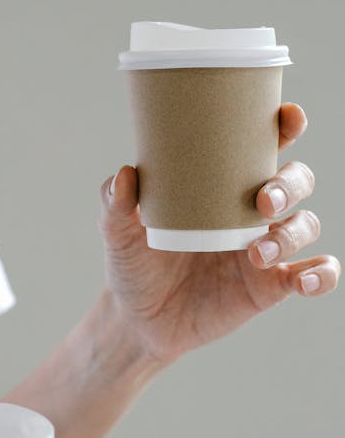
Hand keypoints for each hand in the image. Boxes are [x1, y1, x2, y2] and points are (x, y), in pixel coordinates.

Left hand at [100, 103, 339, 365]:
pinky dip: (323, 274)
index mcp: (221, 184)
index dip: (284, 126)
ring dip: (292, 233)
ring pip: (306, 224)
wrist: (137, 319)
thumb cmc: (133, 263)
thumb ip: (115, 202)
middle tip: (262, 201)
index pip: (262, 145)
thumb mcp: (118, 231)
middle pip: (296, 181)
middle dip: (290, 183)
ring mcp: (266, 247)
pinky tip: (303, 279)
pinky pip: (317, 274)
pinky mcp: (270, 286)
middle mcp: (251, 211)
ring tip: (257, 253)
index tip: (288, 117)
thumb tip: (126, 175)